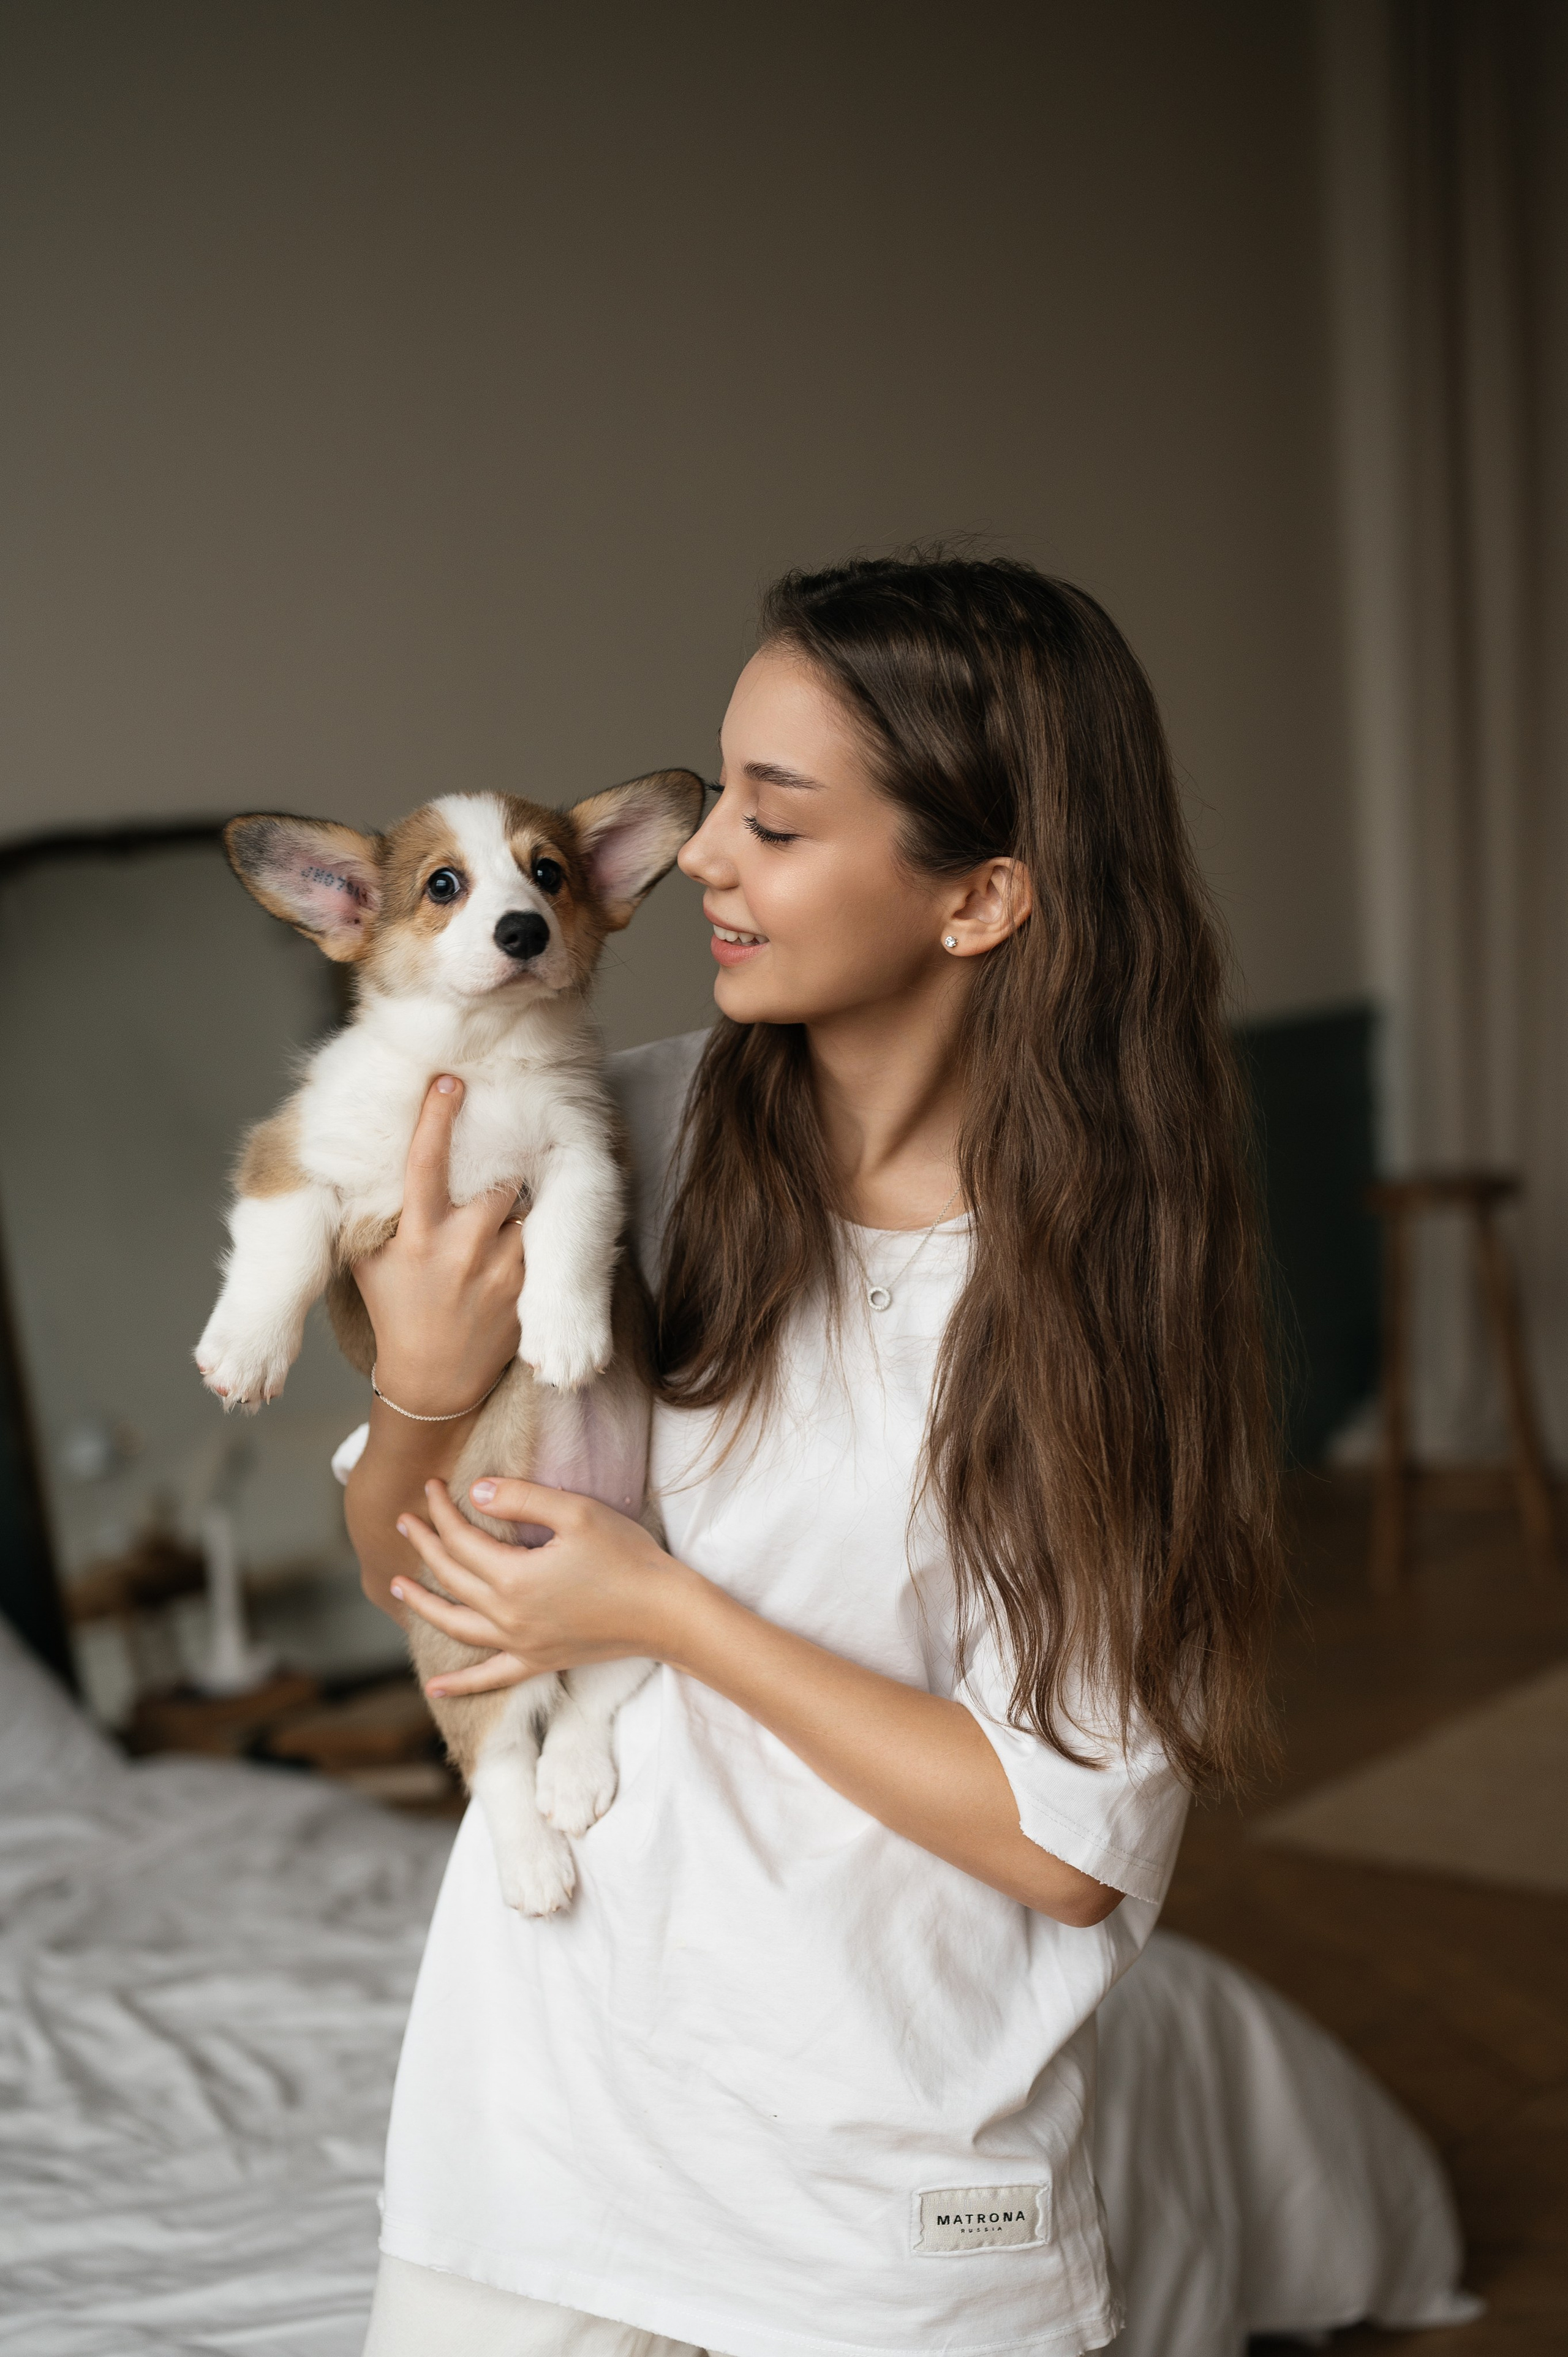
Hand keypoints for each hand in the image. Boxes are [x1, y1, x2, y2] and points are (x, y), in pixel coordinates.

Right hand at [352, 1076, 523, 1415]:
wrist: (433, 1382)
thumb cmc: (396, 1313)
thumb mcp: (370, 1263)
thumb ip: (374, 1215)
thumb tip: (367, 1164)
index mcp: (416, 1237)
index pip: (425, 1163)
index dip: (437, 1118)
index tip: (449, 1080)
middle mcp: (460, 1248)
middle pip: (494, 1177)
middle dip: (495, 1165)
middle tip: (493, 1158)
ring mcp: (500, 1268)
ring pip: (521, 1205)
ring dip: (514, 1201)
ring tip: (498, 1210)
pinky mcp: (526, 1287)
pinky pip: (538, 1239)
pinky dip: (530, 1232)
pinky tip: (514, 1241)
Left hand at [392, 1476, 680, 1695]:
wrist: (665, 1612)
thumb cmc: (626, 1556)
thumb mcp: (577, 1512)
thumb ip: (523, 1498)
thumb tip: (477, 1492)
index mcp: (513, 1576)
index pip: (461, 1539)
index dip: (442, 1511)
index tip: (433, 1487)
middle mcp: (507, 1616)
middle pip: (451, 1577)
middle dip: (425, 1545)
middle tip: (406, 1522)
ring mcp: (521, 1644)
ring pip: (456, 1626)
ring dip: (422, 1606)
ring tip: (395, 1588)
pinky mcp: (538, 1662)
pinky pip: (489, 1678)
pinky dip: (459, 1685)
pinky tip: (434, 1689)